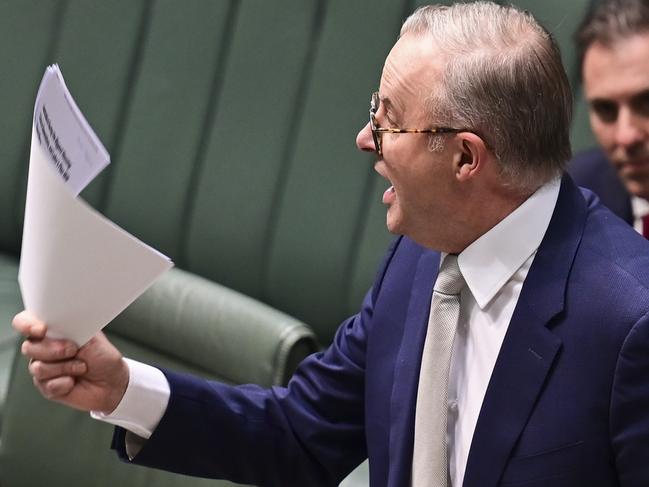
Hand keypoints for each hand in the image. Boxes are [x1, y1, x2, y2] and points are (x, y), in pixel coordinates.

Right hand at [12, 311, 128, 413]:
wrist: (113, 381)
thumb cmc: (103, 356)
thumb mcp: (92, 336)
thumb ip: (71, 328)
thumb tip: (58, 321)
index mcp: (52, 331)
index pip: (24, 322)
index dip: (27, 325)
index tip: (42, 330)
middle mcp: (43, 349)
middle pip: (28, 347)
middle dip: (54, 350)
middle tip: (74, 350)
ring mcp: (43, 368)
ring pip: (38, 368)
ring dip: (66, 367)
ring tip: (81, 367)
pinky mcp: (47, 388)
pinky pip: (47, 385)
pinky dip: (66, 383)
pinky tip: (75, 381)